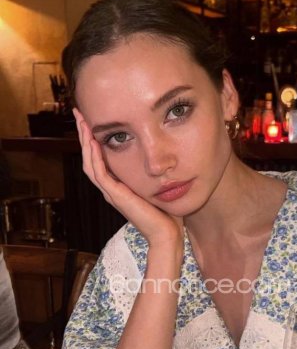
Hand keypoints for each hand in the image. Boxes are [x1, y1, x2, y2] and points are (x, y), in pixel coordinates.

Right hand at [73, 109, 182, 247]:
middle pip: (90, 158)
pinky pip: (100, 174)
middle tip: (78, 113)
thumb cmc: (166, 215)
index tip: (92, 119)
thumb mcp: (157, 187)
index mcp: (119, 187)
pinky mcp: (116, 197)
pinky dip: (95, 158)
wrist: (166, 235)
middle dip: (84, 135)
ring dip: (85, 142)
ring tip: (81, 122)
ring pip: (90, 164)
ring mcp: (112, 194)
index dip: (94, 139)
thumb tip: (162, 156)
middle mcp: (111, 190)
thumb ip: (153, 174)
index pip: (100, 159)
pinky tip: (93, 142)